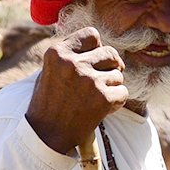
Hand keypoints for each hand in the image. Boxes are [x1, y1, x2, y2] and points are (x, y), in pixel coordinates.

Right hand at [25, 28, 128, 155]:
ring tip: (95, 98)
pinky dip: (116, 102)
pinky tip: (102, 109)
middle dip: (111, 66)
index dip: (97, 47)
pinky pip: (123, 92)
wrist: (46, 135)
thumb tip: (99, 44)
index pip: (92, 35)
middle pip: (110, 52)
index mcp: (57, 53)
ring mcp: (89, 80)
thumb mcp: (51, 70)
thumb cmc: (49, 102)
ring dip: (112, 86)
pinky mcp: (103, 98)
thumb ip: (72, 54)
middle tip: (103, 80)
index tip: (94, 59)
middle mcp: (73, 63)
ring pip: (118, 74)